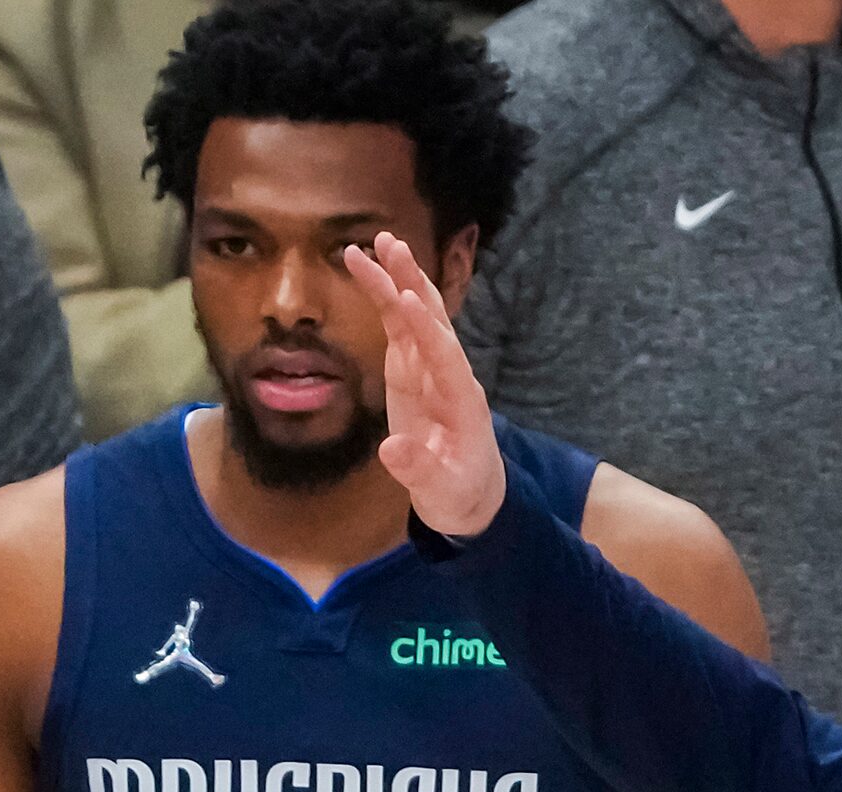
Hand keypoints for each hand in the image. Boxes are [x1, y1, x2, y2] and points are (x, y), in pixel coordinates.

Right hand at [342, 232, 506, 539]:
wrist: (470, 498)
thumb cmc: (460, 496)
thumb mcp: (442, 492)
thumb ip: (419, 470)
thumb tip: (391, 449)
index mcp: (462, 402)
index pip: (444, 358)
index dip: (426, 330)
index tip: (407, 298)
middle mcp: (449, 376)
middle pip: (432, 322)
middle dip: (412, 283)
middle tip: (390, 245)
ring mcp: (430, 371)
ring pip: (415, 318)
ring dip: (398, 280)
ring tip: (376, 243)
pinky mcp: (412, 373)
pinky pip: (400, 330)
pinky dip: (387, 301)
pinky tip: (371, 273)